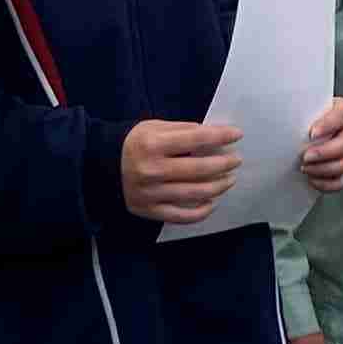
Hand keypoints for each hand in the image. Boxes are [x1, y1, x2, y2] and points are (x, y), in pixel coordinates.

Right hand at [121, 118, 242, 224]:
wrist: (105, 166)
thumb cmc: (136, 143)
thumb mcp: (155, 127)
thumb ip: (184, 131)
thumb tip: (216, 136)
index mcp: (153, 144)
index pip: (196, 139)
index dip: (220, 136)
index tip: (237, 134)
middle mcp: (151, 170)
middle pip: (199, 169)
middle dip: (224, 164)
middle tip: (236, 160)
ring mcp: (151, 194)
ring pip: (195, 193)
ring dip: (219, 186)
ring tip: (229, 179)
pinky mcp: (150, 211)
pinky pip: (183, 216)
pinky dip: (202, 211)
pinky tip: (212, 201)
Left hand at [298, 98, 342, 191]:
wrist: (301, 131)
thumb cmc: (305, 116)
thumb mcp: (305, 108)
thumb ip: (303, 111)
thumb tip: (288, 118)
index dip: (329, 125)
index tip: (312, 133)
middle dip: (323, 152)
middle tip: (305, 155)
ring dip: (322, 169)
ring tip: (305, 167)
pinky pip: (340, 181)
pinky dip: (325, 183)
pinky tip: (311, 179)